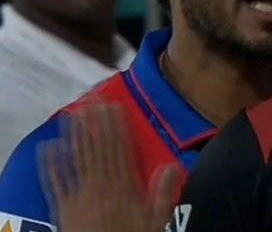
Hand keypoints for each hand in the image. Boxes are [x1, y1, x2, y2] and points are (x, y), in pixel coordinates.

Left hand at [38, 103, 178, 231]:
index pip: (120, 150)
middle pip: (98, 149)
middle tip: (93, 103)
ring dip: (75, 137)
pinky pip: (57, 183)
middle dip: (95, 125)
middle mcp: (101, 186)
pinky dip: (52, 164)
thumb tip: (171, 166)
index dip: (116, 127)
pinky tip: (49, 147)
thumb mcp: (156, 219)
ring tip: (73, 115)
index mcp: (124, 187)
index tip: (113, 108)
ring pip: (78, 160)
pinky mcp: (65, 207)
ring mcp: (81, 195)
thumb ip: (162, 192)